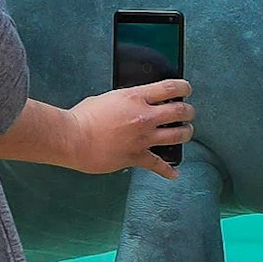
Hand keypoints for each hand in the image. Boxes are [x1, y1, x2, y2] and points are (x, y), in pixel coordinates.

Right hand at [67, 80, 194, 180]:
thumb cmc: (83, 116)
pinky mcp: (136, 156)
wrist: (73, 138)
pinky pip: (158, 164)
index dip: (184, 88)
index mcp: (135, 97)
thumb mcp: (108, 98)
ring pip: (177, 136)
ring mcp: (142, 138)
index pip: (170, 88)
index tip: (187, 90)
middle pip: (180, 112)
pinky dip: (168, 170)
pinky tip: (174, 173)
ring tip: (185, 132)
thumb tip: (132, 104)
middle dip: (189, 112)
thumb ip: (125, 100)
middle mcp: (144, 116)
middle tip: (189, 113)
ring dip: (185, 133)